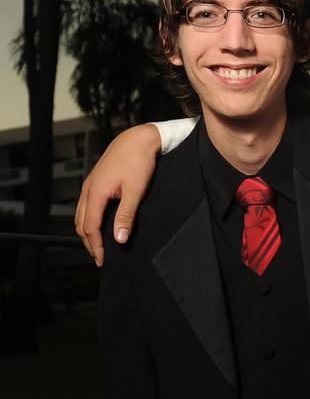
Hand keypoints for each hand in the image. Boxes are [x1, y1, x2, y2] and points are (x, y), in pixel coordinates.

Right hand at [75, 124, 161, 265]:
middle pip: (81, 223)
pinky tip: (100, 223)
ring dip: (88, 231)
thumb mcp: (135, 191)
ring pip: (82, 214)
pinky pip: (87, 205)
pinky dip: (90, 219)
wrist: (138, 139)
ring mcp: (90, 184)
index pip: (90, 227)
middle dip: (89, 241)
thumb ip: (126, 215)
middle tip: (100, 256)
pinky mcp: (96, 181)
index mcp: (96, 193)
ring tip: (99, 244)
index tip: (102, 259)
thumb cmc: (138, 161)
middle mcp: (88, 189)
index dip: (95, 245)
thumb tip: (119, 238)